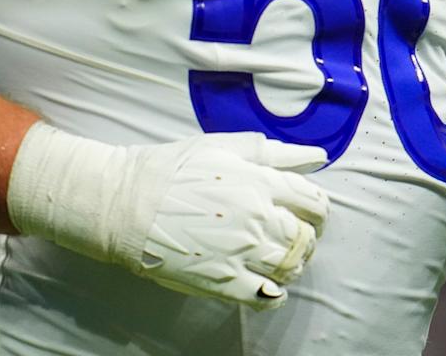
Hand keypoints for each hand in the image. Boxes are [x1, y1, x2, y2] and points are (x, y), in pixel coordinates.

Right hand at [134, 133, 330, 308]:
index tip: (309, 212)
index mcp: (260, 182)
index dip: (318, 209)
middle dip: (308, 237)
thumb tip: (317, 157)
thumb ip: (273, 153)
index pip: (314, 202)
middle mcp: (258, 218)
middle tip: (294, 236)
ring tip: (278, 258)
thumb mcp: (223, 147)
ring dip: (293, 264)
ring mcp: (242, 253)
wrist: (127, 203)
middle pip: (307, 237)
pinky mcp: (224, 282)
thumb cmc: (171, 169)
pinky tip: (268, 285)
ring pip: (291, 266)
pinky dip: (276, 293)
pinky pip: (268, 297)